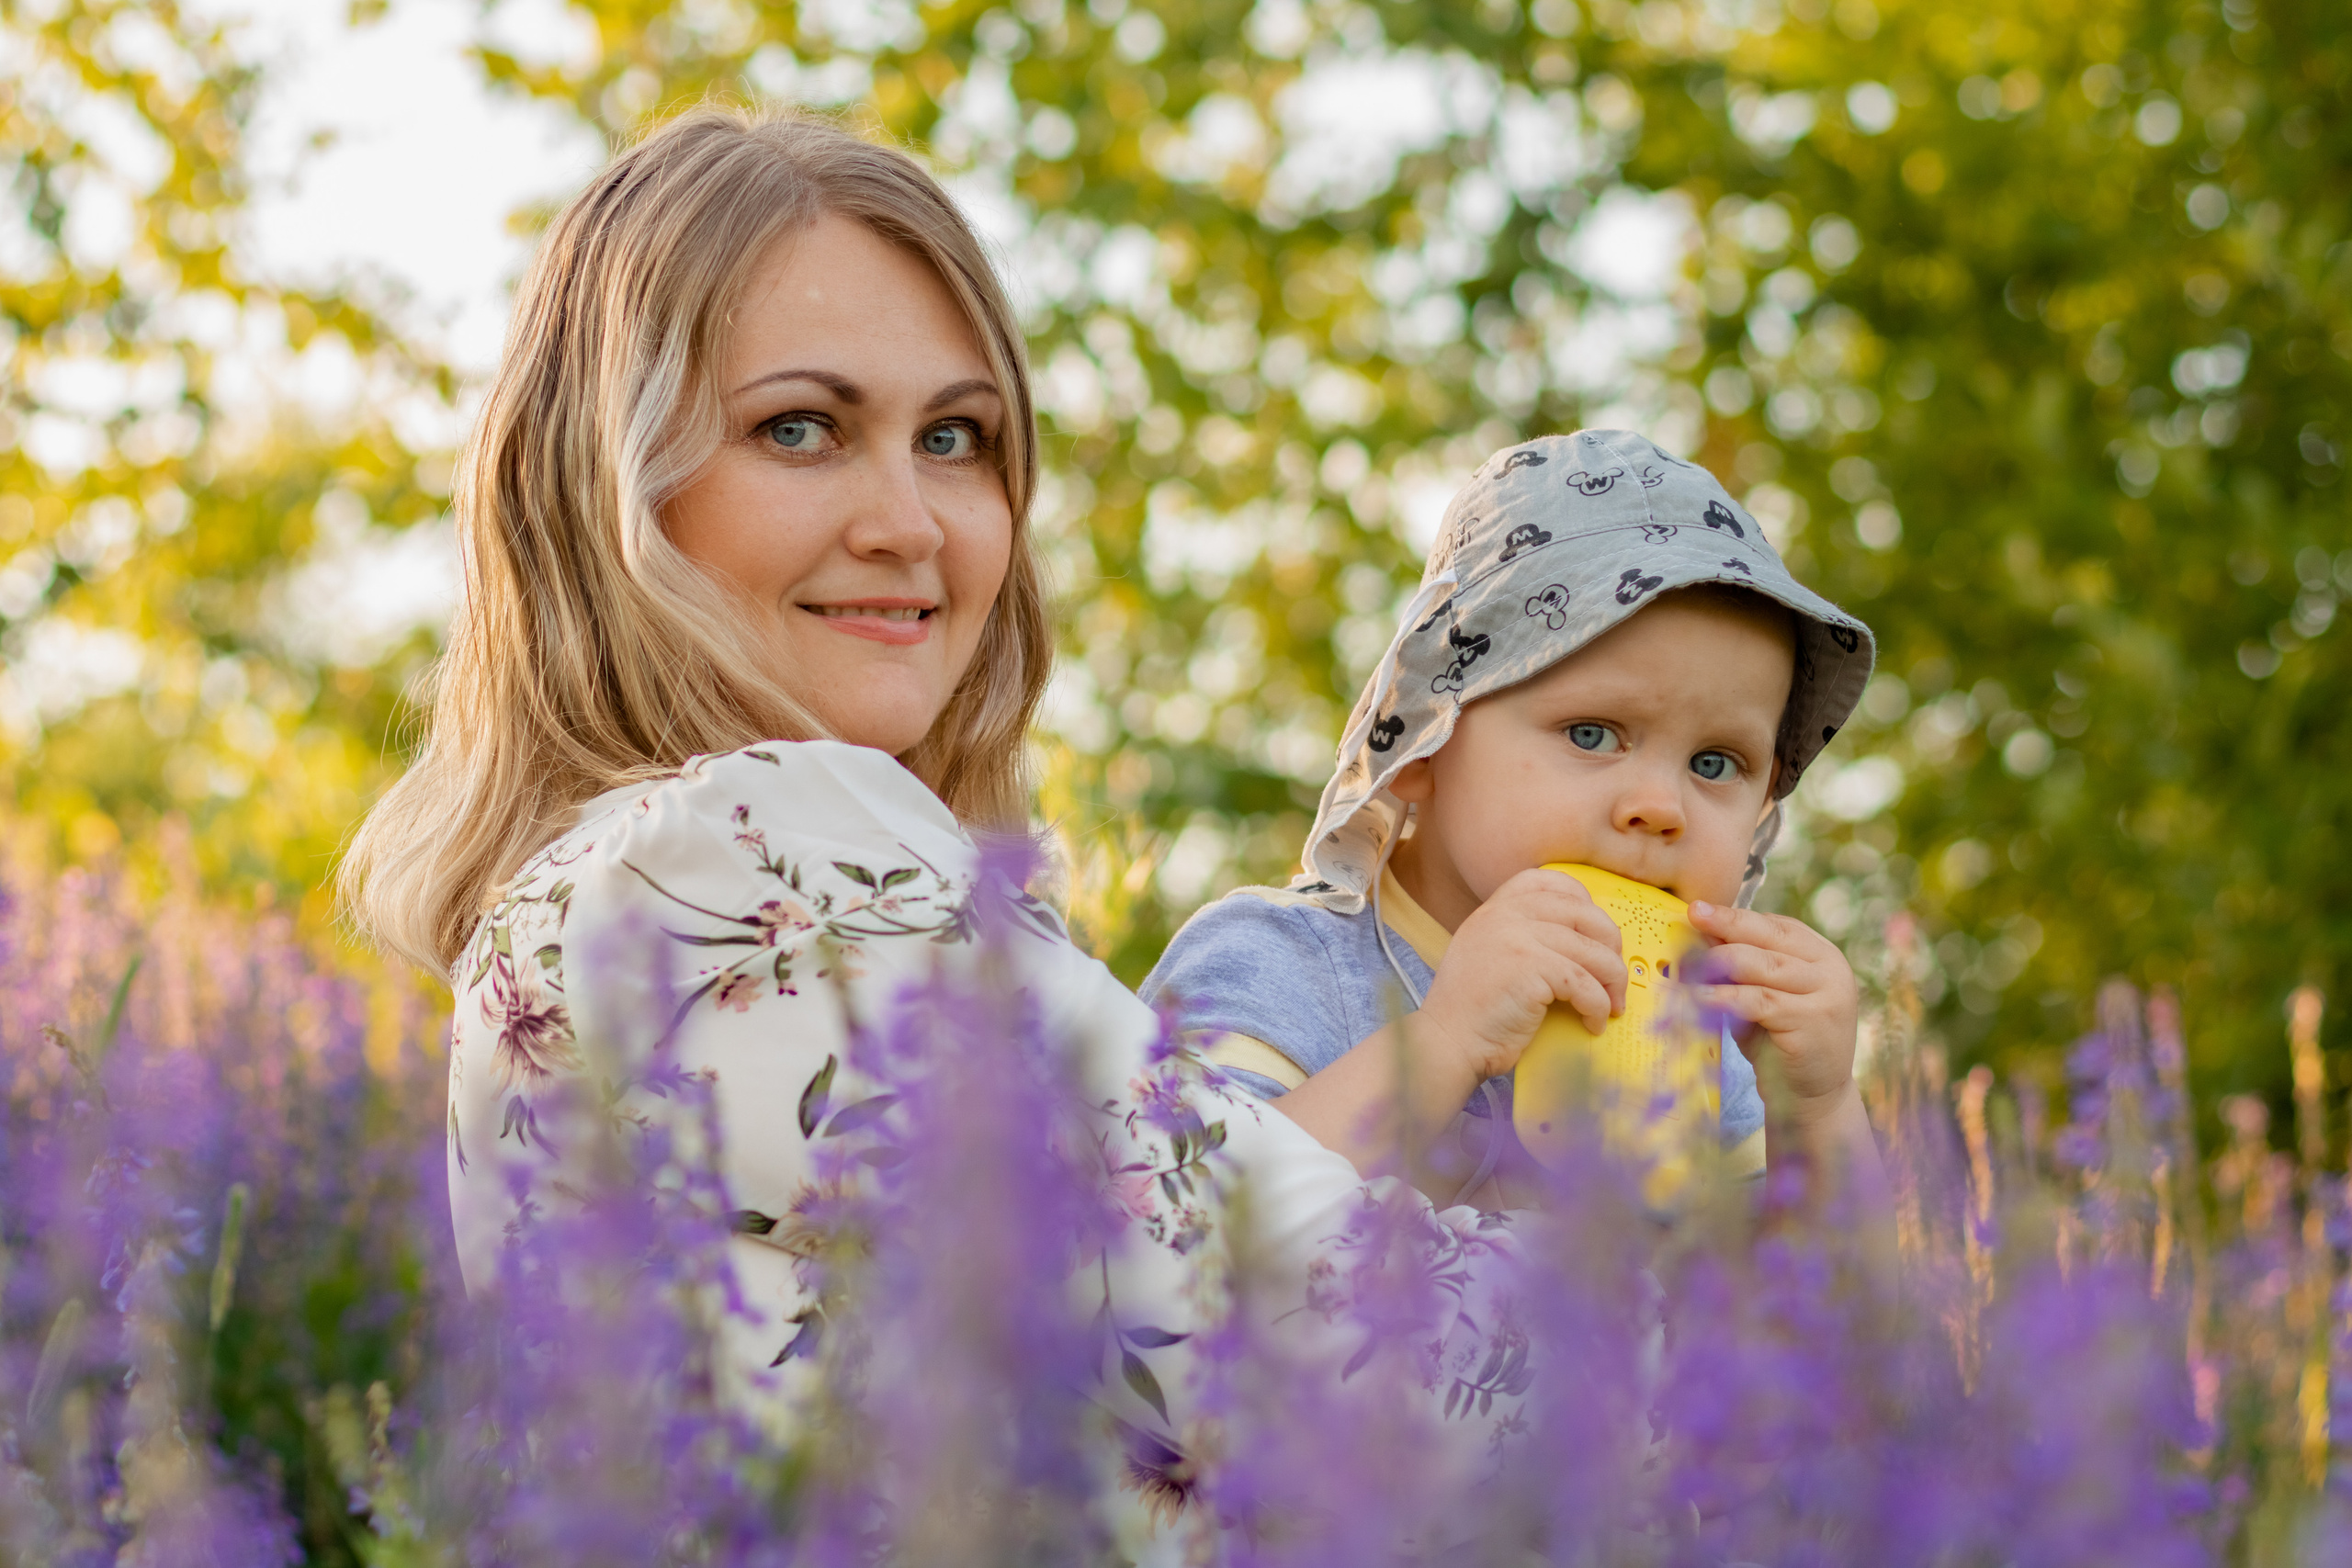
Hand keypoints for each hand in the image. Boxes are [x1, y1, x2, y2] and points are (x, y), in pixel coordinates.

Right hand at [1418, 867, 1628, 1082]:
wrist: (1448, 1042)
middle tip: (1613, 977)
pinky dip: (1598, 1006)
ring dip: (1611, 983)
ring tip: (1610, 1006)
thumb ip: (1520, 937)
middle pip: (1584, 914)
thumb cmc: (1473, 1012)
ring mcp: (1517, 938)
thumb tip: (1583, 942)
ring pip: (1592, 952)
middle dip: (1610, 946)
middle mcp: (1505, 916)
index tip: (1593, 932)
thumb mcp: (1487, 954)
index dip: (1582, 901)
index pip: (1548, 881)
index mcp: (1494, 910)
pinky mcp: (1531, 969)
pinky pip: (1585, 983)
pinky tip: (1592, 1023)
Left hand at [1686, 901, 1859, 1130]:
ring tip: (1684, 963)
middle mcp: (1831, 968)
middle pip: (1768, 938)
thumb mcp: (1759, 995)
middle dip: (1724, 927)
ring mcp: (1826, 994)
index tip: (1696, 909)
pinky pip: (1758, 1000)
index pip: (1775, 925)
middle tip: (1689, 918)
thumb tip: (1699, 929)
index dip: (1734, 916)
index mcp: (1821, 954)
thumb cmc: (1778, 1042)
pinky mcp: (1812, 1020)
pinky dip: (1723, 996)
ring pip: (1761, 965)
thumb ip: (1740, 965)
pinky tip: (1697, 996)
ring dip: (1717, 962)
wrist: (1811, 1097)